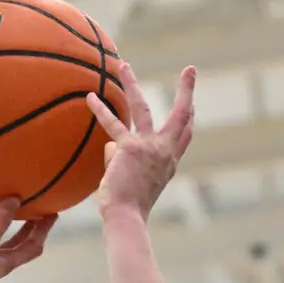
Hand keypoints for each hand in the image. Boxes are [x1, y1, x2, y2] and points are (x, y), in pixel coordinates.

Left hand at [86, 64, 195, 220]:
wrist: (127, 218)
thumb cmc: (128, 208)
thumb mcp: (132, 182)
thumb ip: (121, 160)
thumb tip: (109, 147)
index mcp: (169, 163)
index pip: (184, 137)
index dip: (190, 120)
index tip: (193, 105)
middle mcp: (165, 152)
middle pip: (181, 115)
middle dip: (187, 91)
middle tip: (191, 71)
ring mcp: (149, 147)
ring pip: (142, 107)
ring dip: (131, 84)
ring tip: (124, 65)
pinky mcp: (130, 147)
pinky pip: (112, 124)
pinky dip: (100, 110)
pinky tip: (90, 97)